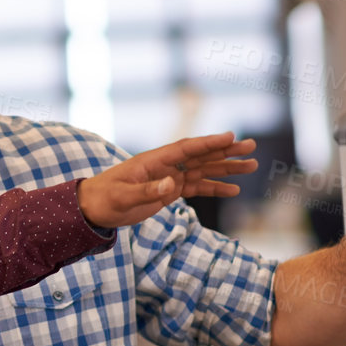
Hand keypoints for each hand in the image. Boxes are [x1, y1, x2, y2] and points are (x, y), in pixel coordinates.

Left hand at [77, 132, 257, 228]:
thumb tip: (172, 185)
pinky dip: (214, 187)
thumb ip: (148, 191)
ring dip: (227, 168)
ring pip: (203, 170)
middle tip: (251, 146)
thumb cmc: (105, 198)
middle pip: (201, 156)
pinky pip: (197, 188)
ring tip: (251, 166)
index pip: (186, 149)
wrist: (94, 209)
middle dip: (226, 151)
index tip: (230, 136)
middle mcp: (165, 166)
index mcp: (153, 161)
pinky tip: (233, 189)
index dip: (208, 142)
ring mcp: (169, 178)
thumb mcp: (123, 196)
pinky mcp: (169, 192)